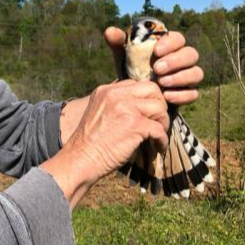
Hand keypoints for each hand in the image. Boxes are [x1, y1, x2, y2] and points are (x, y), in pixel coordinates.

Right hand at [42, 80, 168, 207]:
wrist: (80, 159)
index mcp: (105, 90)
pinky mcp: (135, 125)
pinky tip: (157, 147)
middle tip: (158, 121)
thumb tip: (138, 106)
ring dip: (163, 122)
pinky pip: (159, 128)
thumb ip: (115, 105)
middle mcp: (115, 94)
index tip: (148, 113)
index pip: (136, 84)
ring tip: (158, 135)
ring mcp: (126, 108)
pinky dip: (162, 140)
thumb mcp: (98, 113)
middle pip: (152, 89)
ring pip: (159, 107)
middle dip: (159, 105)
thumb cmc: (89, 143)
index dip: (146, 98)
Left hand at [104, 26, 203, 105]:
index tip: (156, 50)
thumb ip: (118, 44)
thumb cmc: (131, 70)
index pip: (178, 38)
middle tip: (157, 69)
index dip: (171, 43)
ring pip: (196, 73)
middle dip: (176, 61)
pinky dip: (181, 95)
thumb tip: (110, 31)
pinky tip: (166, 96)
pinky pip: (193, 93)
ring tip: (161, 83)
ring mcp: (186, 77)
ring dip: (180, 77)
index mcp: (169, 47)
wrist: (133, 96)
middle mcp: (181, 60)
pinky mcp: (186, 94)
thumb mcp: (123, 57)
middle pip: (191, 54)